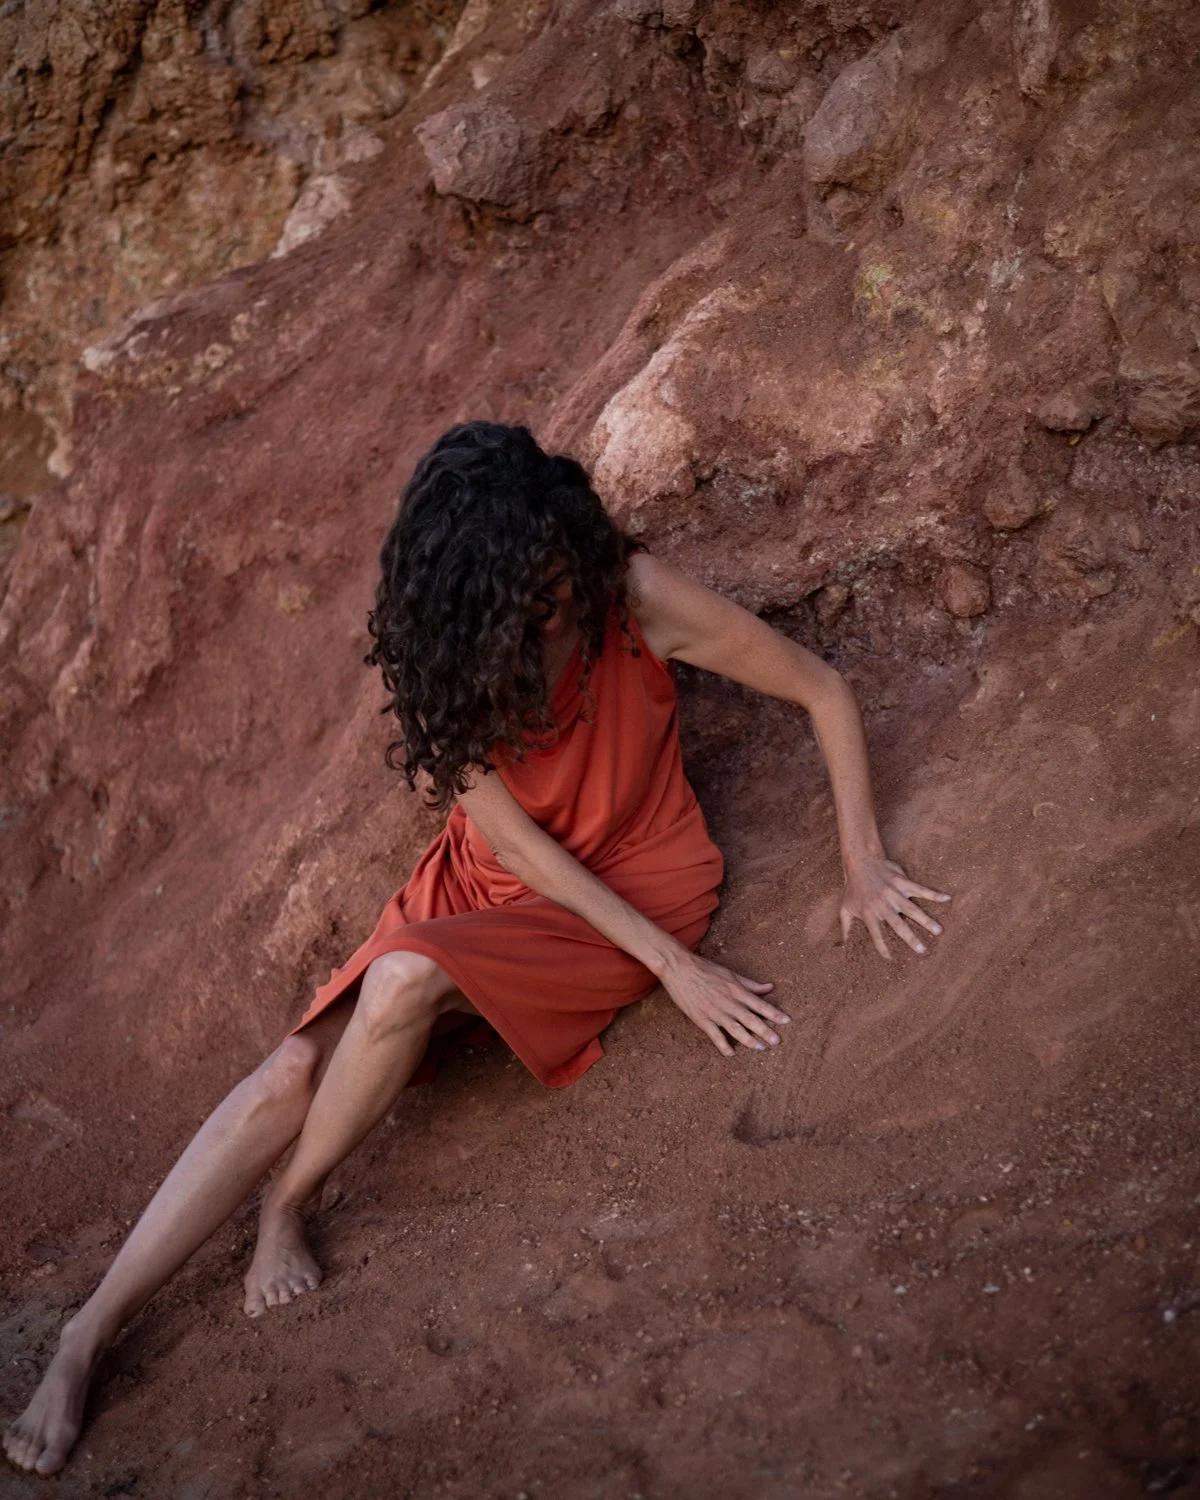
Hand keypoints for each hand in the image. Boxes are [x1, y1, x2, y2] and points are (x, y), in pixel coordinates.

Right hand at [662, 950, 787, 1056]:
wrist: (679, 969)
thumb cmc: (705, 969)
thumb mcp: (730, 974)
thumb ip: (750, 984)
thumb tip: (770, 987)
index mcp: (736, 990)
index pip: (759, 1004)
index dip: (774, 1013)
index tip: (787, 1021)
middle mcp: (728, 1002)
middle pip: (751, 1019)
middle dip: (765, 1031)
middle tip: (777, 1041)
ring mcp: (715, 1012)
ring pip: (735, 1029)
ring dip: (749, 1040)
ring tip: (760, 1049)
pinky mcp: (702, 1019)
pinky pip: (715, 1036)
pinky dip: (723, 1046)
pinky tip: (730, 1054)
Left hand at [840, 853, 950, 959]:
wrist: (860, 861)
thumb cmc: (852, 887)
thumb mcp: (845, 908)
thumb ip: (846, 928)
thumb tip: (842, 946)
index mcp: (869, 913)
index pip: (876, 934)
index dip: (882, 947)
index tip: (891, 959)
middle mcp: (883, 905)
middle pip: (898, 925)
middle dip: (911, 938)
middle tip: (923, 950)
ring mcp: (894, 893)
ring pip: (912, 909)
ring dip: (926, 920)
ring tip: (939, 931)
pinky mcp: (902, 882)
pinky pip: (920, 888)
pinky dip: (933, 894)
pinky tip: (947, 898)